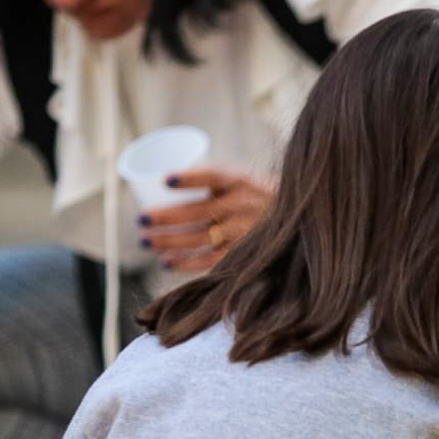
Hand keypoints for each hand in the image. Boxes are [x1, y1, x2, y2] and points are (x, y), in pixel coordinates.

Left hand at [138, 166, 274, 272]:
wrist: (297, 220)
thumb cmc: (258, 195)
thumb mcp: (244, 177)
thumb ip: (212, 180)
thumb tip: (158, 184)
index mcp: (242, 180)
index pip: (214, 176)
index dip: (191, 178)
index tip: (166, 180)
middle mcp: (244, 206)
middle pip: (199, 211)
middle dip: (166, 217)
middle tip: (141, 219)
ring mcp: (244, 231)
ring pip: (200, 237)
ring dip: (169, 241)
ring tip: (145, 241)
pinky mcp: (243, 253)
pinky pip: (211, 260)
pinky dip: (187, 262)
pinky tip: (166, 262)